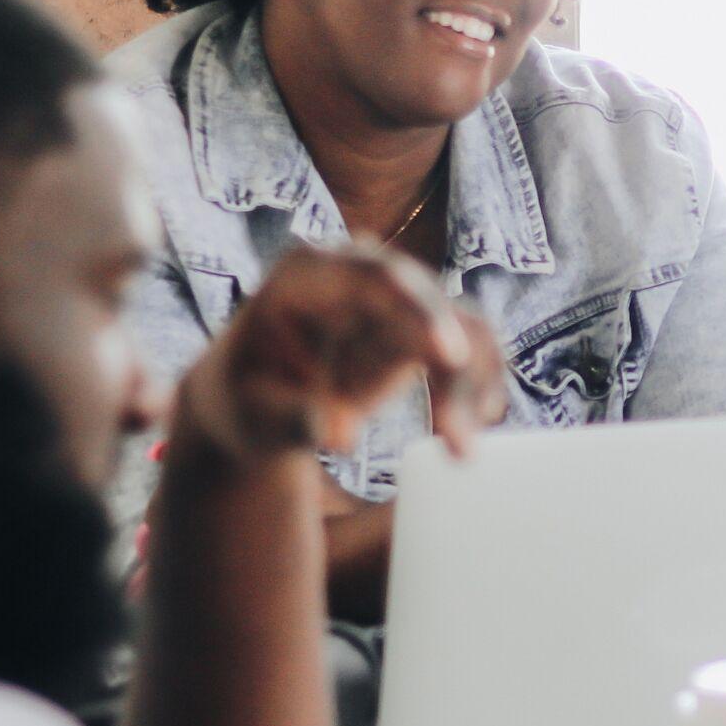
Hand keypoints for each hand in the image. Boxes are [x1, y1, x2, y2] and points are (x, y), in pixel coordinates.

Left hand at [168, 246, 507, 469]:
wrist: (255, 399)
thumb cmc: (247, 399)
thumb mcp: (255, 413)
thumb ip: (296, 420)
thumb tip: (342, 437)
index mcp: (307, 273)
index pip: (373, 276)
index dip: (419, 311)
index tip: (450, 356)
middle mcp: (361, 273)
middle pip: (428, 300)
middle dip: (456, 365)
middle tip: (463, 433)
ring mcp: (396, 298)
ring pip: (460, 325)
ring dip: (473, 385)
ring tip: (460, 452)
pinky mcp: (422, 327)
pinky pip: (469, 347)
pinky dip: (477, 387)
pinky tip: (472, 430)